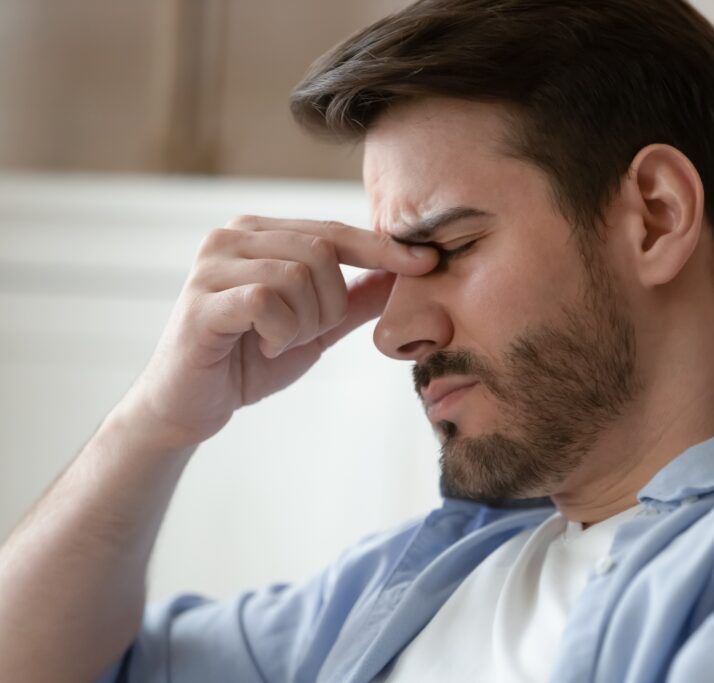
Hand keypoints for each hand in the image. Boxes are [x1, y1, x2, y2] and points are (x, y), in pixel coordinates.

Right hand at [116, 215, 436, 450]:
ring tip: (276, 342)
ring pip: (298, 276)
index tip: (428, 261)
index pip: (336, 231)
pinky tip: (261, 346)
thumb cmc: (250, 359)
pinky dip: (279, 333)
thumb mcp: (316, 326)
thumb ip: (355, 298)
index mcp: (261, 233)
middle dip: (330, 305)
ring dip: (303, 323)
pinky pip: (267, 302)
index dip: (383, 246)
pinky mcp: (200, 300)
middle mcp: (232, 236)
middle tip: (301, 334)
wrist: (190, 406)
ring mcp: (211, 264)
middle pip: (323, 252)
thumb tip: (406, 272)